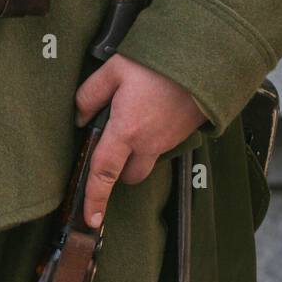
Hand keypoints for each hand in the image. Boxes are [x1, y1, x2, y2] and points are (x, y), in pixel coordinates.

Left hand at [74, 53, 207, 228]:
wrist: (202, 63)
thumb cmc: (156, 64)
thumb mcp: (114, 69)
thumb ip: (90, 95)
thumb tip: (79, 116)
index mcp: (126, 130)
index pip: (104, 172)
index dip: (94, 197)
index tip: (91, 218)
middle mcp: (148, 143)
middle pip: (130, 175)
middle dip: (119, 168)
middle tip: (110, 140)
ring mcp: (167, 142)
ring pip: (147, 161)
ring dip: (136, 154)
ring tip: (131, 120)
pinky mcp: (181, 135)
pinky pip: (161, 147)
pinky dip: (152, 139)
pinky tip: (149, 113)